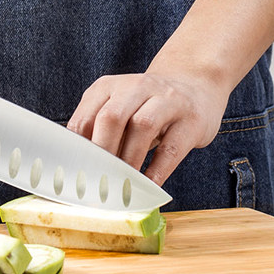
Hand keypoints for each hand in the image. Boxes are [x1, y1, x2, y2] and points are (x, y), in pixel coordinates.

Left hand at [66, 66, 228, 185]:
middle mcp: (137, 87)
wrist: (196, 87)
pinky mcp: (192, 120)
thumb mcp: (119, 109)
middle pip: (111, 117)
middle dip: (102, 153)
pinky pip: (172, 148)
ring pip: (142, 126)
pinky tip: (148, 186)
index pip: (85, 119)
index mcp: (109, 87)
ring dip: (129, 161)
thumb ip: (99, 132)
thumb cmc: (148, 108)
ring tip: (122, 185)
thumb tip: (80, 171)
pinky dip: (157, 170)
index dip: (79, 152)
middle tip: (99, 181)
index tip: (77, 177)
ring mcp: (167, 100)